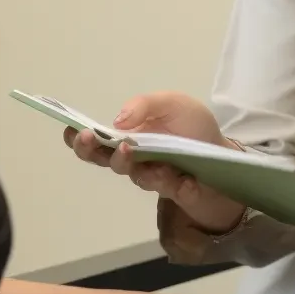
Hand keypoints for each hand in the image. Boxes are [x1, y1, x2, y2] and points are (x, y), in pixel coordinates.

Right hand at [63, 91, 245, 232]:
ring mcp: (153, 175)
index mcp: (130, 134)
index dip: (78, 136)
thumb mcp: (174, 103)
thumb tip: (117, 120)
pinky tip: (178, 176)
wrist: (225, 155)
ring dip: (127, 162)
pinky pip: (167, 188)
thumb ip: (146, 105)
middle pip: (102, 159)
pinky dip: (170, 181)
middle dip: (90, 150)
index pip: (96, 138)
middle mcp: (135, 158)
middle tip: (89, 138)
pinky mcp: (175, 190)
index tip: (69, 128)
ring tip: (130, 149)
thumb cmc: (194, 128)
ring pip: (132, 174)